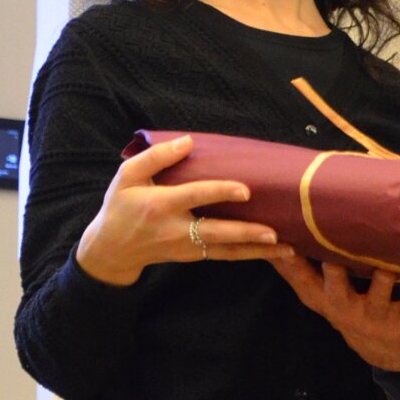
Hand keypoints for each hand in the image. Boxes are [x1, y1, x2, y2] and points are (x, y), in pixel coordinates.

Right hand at [75, 133, 293, 286]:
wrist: (111, 250)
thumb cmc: (120, 206)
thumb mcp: (127, 176)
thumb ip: (157, 157)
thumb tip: (188, 141)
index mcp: (161, 205)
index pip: (196, 196)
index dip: (220, 192)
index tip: (245, 190)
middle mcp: (177, 230)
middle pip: (218, 233)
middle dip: (247, 234)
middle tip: (274, 234)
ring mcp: (187, 248)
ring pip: (227, 251)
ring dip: (258, 252)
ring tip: (288, 251)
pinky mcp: (194, 257)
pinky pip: (225, 255)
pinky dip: (249, 254)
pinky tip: (273, 252)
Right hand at [272, 252, 399, 374]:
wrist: (381, 350)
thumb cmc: (345, 307)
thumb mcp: (316, 295)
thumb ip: (295, 269)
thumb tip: (267, 236)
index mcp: (322, 298)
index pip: (300, 279)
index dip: (289, 264)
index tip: (282, 243)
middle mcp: (344, 307)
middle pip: (336, 289)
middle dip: (334, 272)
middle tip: (333, 254)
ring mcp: (373, 316)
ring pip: (378, 294)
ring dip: (383, 279)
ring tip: (389, 264)